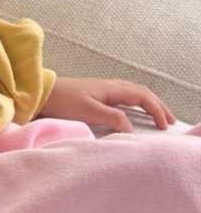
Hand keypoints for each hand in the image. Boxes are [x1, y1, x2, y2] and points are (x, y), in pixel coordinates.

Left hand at [37, 76, 175, 132]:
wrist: (42, 93)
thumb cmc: (63, 101)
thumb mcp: (88, 111)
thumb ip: (112, 117)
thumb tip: (131, 127)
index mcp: (111, 89)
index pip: (142, 97)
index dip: (156, 110)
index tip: (165, 126)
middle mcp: (111, 86)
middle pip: (142, 92)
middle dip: (158, 105)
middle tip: (170, 121)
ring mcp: (104, 88)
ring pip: (134, 92)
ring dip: (149, 103)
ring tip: (158, 115)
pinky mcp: (97, 93)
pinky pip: (125, 95)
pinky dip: (137, 101)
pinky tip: (135, 109)